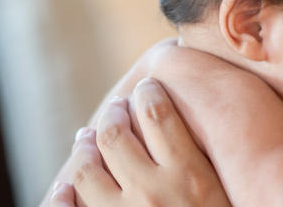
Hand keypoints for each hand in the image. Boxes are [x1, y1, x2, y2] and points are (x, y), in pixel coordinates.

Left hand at [45, 78, 230, 206]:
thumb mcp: (222, 197)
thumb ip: (207, 169)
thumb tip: (193, 141)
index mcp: (190, 174)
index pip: (159, 113)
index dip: (149, 93)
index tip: (147, 87)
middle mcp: (153, 190)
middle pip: (117, 134)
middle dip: (114, 115)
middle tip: (116, 109)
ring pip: (88, 167)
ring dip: (84, 147)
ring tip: (86, 139)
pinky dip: (61, 195)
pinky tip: (63, 187)